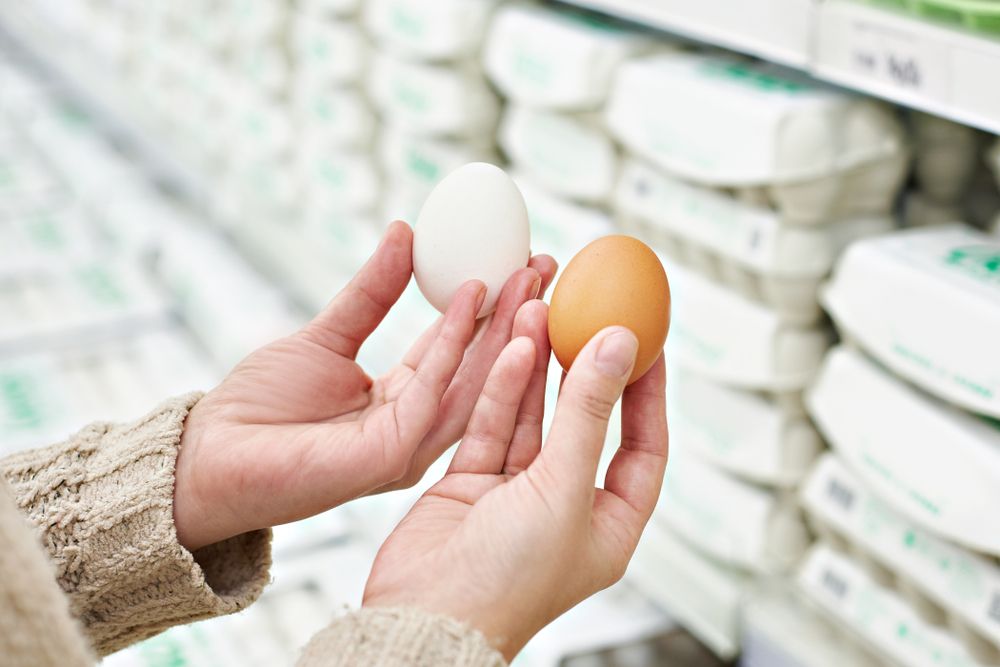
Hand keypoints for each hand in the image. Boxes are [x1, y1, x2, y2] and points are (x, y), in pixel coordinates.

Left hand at [174, 221, 556, 550]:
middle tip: (545, 263)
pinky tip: (472, 299)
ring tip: (528, 276)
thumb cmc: (260, 407)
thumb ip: (370, 293)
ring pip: (471, 382)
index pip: (461, 351)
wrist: (210, 455)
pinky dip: (456, 344)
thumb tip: (405, 231)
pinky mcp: (389, 456)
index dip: (493, 307)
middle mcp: (415, 427)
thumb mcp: (327, 335)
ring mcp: (407, 446)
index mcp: (404, 402)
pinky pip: (432, 392)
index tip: (523, 262)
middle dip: (516, 315)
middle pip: (480, 368)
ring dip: (503, 328)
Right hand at [363, 302, 667, 661]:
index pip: (643, 448)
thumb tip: (618, 348)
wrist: (424, 617)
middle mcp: (564, 508)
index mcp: (606, 526)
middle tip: (591, 316)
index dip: (647, 394)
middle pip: (584, 423)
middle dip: (584, 369)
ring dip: (538, 369)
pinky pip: (492, 426)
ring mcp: (515, 495)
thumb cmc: (505, 584)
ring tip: (544, 313)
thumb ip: (589, 415)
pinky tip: (512, 349)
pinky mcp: (471, 483)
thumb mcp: (563, 490)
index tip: (647, 342)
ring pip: (533, 418)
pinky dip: (501, 390)